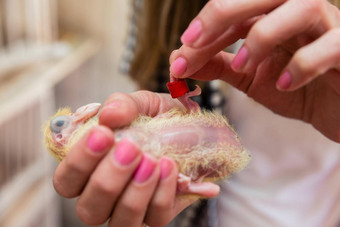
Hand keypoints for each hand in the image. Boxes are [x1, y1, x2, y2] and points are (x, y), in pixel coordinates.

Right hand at [53, 91, 206, 226]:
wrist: (196, 129)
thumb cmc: (160, 118)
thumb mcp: (142, 104)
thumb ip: (123, 105)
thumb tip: (109, 114)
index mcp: (91, 168)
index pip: (67, 180)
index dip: (79, 162)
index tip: (103, 134)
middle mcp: (106, 195)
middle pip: (89, 209)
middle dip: (108, 180)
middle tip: (131, 148)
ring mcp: (132, 209)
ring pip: (120, 222)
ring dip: (135, 191)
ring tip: (152, 160)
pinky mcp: (159, 214)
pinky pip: (155, 217)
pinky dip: (162, 193)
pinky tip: (170, 166)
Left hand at [170, 0, 339, 141]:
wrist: (335, 111)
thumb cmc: (296, 90)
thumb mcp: (250, 79)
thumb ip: (219, 66)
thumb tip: (178, 61)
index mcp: (273, 18)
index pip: (234, 13)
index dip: (204, 29)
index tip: (179, 53)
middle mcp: (299, 15)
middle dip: (223, 12)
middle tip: (193, 41)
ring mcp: (328, 29)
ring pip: (302, 7)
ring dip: (263, 35)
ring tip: (242, 66)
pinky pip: (331, 45)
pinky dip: (304, 62)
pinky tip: (285, 84)